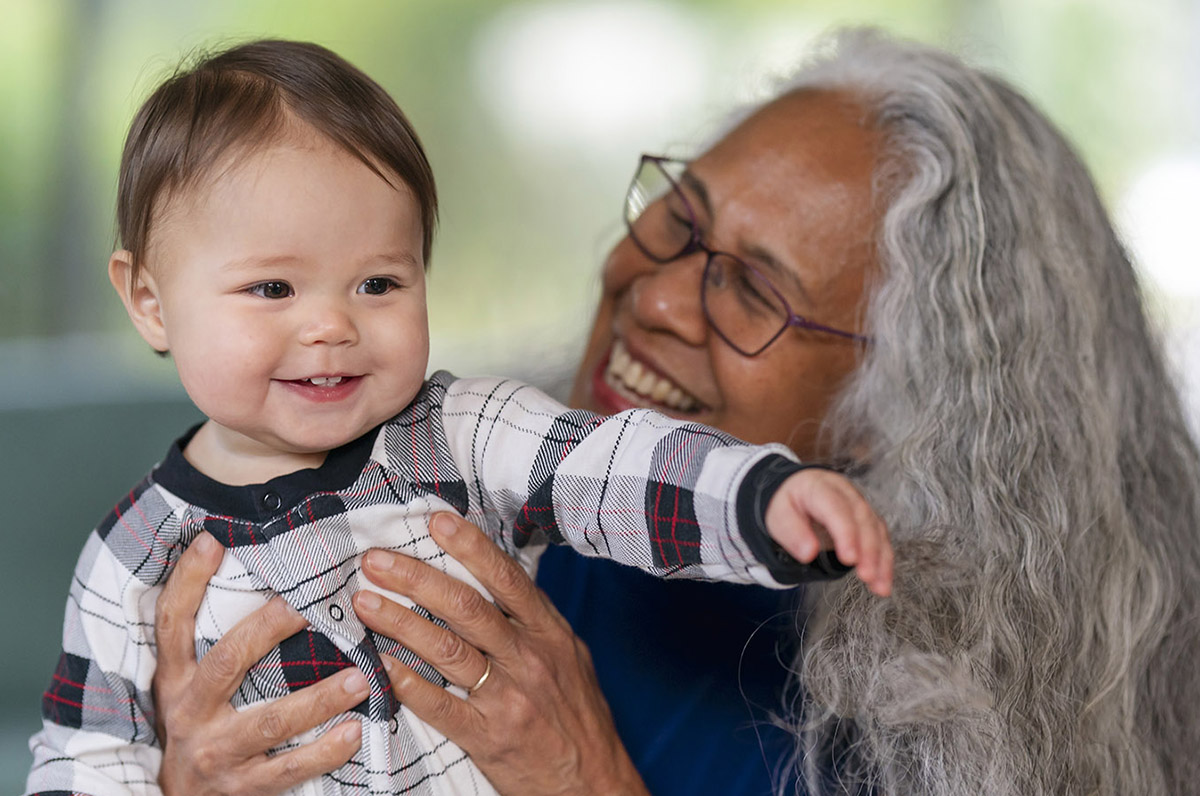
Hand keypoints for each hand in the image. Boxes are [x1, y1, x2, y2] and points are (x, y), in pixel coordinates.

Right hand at [153, 532, 369, 795]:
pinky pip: (289, 769)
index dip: (187, 580)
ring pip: (271, 721)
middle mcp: (190, 712)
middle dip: (267, 630)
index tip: (213, 539)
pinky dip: (324, 751)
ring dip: (318, 698)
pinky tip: (355, 731)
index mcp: (174, 680)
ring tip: (359, 676)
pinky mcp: (242, 788)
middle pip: (227, 662)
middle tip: (308, 604)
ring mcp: (216, 753)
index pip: (172, 623)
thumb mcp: (186, 688)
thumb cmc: (193, 731)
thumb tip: (237, 566)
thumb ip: (210, 644)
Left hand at [352, 513, 649, 795]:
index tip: (436, 521)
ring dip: (400, 622)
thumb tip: (494, 580)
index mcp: (549, 633)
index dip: (470, 546)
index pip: (506, 578)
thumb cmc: (578, 716)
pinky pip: (441, 706)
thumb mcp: (569, 657)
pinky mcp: (489, 737)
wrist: (594, 782)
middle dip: (416, 578)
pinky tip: (381, 666)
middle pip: (466, 606)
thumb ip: (532, 621)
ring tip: (366, 603)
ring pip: (448, 649)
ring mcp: (509, 698)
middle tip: (376, 560)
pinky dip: (408, 684)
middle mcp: (529, 659)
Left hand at [766, 469, 893, 595]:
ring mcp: (859, 505)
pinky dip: (884, 562)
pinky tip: (882, 582)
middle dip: (868, 549)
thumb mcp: (778, 516)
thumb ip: (791, 533)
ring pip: (876, 529)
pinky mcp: (867, 520)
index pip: (836, 508)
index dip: (846, 533)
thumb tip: (808, 553)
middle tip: (866, 575)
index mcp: (820, 487)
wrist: (796, 491)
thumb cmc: (788, 504)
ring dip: (880, 559)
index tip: (849, 559)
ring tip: (879, 586)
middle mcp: (845, 493)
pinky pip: (880, 539)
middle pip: (862, 518)